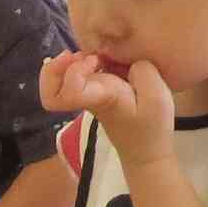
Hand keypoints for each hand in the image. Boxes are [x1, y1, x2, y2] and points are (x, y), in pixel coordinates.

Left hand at [42, 50, 174, 168]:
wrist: (145, 151)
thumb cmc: (151, 126)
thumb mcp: (157, 97)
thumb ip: (143, 72)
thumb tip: (129, 61)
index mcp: (99, 98)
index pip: (68, 92)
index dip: (74, 72)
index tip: (94, 61)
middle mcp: (86, 97)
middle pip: (49, 91)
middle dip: (54, 68)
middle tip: (76, 55)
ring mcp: (85, 96)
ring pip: (56, 83)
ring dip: (66, 64)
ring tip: (90, 55)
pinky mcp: (91, 93)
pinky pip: (72, 77)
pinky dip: (78, 64)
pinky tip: (98, 58)